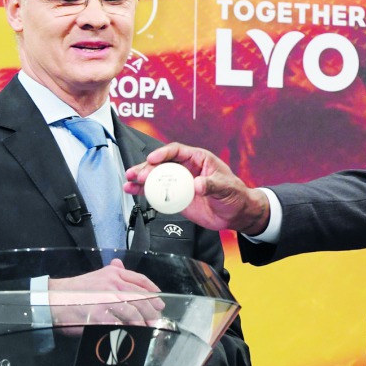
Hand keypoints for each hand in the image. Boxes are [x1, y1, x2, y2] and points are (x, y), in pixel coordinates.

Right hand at [48, 258, 165, 328]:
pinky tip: (131, 334)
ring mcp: (106, 299)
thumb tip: (120, 265)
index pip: (139, 280)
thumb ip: (110, 272)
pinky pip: (118, 324)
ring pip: (132, 311)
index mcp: (113, 274)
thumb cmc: (74, 290)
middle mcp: (112, 284)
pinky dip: (126, 330)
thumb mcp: (95, 276)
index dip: (152, 291)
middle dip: (151, 310)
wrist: (53, 299)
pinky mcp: (99, 315)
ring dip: (142, 322)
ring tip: (147, 328)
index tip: (159, 300)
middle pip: (139, 297)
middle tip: (156, 319)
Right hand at [124, 143, 270, 235]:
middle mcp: (187, 168)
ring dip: (141, 178)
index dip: (164, 153)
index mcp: (199, 159)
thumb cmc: (235, 195)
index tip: (153, 159)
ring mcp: (180, 182)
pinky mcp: (176, 196)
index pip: (177, 151)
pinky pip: (158, 192)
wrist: (236, 213)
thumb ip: (211, 185)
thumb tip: (197, 185)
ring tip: (129, 181)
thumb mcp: (226, 187)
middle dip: (147, 167)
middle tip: (136, 174)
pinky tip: (133, 191)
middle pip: (162, 163)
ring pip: (156, 177)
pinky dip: (145, 192)